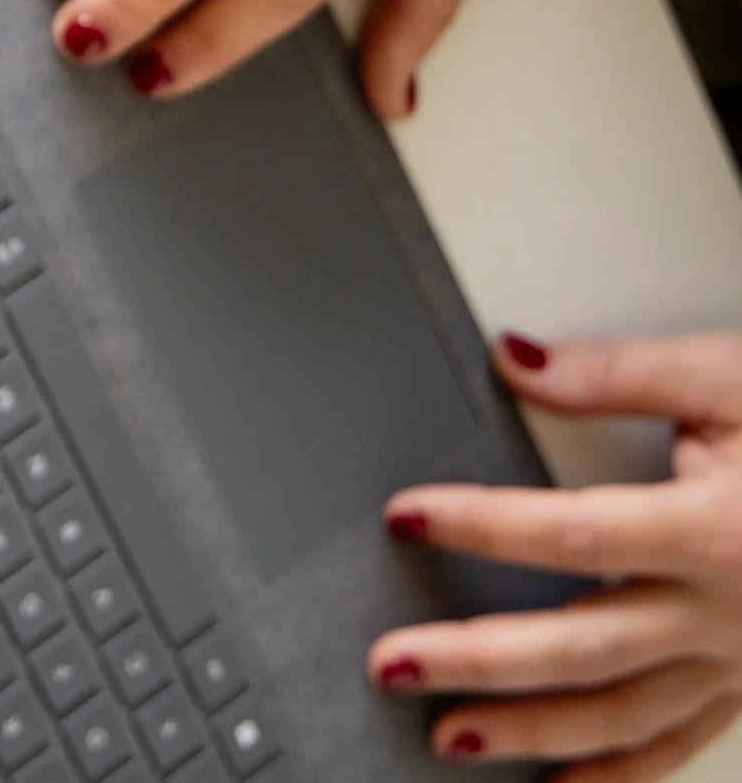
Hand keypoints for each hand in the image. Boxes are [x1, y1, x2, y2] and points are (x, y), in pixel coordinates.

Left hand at [370, 332, 741, 777]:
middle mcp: (725, 611)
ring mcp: (738, 660)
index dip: (485, 526)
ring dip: (532, 731)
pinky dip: (616, 774)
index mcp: (714, 530)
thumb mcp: (731, 380)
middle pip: (582, 645)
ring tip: (448, 739)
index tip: (407, 517)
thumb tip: (515, 358)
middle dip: (480, 660)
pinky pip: (678, 743)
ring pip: (623, 713)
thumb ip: (619, 372)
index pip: (576, 536)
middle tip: (392, 662)